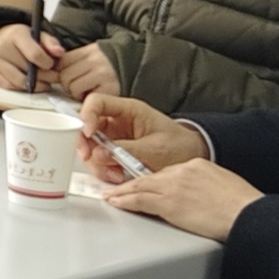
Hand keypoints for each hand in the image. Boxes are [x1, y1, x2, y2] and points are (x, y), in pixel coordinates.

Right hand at [0, 24, 51, 91]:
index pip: (35, 54)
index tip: (52, 64)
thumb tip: (59, 53)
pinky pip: (9, 86)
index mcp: (16, 35)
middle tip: (53, 76)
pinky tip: (30, 83)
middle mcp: (1, 48)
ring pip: (19, 81)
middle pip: (28, 70)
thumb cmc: (23, 39)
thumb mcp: (38, 34)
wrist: (0, 38)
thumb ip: (51, 43)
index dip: (48, 63)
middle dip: (45, 76)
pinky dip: (22, 87)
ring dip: (36, 85)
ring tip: (43, 81)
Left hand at [52, 41, 121, 103]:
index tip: (59, 78)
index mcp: (89, 52)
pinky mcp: (110, 89)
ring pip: (72, 88)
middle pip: (64, 76)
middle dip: (66, 85)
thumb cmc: (113, 63)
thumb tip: (49, 71)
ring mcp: (103, 75)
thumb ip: (73, 61)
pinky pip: (86, 98)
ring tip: (86, 92)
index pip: (61, 62)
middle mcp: (95, 62)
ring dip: (75, 93)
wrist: (139, 65)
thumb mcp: (92, 54)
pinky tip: (94, 97)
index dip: (57, 72)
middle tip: (77, 87)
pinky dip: (86, 100)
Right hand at [76, 96, 203, 170]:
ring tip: (115, 174)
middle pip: (87, 126)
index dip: (87, 116)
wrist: (192, 157)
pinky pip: (99, 160)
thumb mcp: (155, 149)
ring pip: (91, 146)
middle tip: (90, 158)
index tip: (88, 133)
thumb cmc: (180, 146)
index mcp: (129, 110)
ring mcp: (114, 137)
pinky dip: (104, 170)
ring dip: (97, 163)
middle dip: (86, 144)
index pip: (97, 102)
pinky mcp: (114, 152)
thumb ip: (126, 150)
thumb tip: (99, 154)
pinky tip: (118, 176)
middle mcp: (117, 121)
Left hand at [103, 157, 262, 239]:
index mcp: (197, 165)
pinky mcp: (170, 203)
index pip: (168, 172)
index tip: (144, 183)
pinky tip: (117, 202)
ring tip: (110, 196)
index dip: (152, 180)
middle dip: (131, 183)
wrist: (248, 214)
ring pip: (140, 187)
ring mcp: (174, 187)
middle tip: (116, 187)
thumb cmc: (243, 206)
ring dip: (122, 192)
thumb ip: (205, 185)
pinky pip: (141, 201)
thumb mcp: (223, 185)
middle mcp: (182, 172)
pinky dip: (125, 200)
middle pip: (150, 177)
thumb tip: (198, 196)